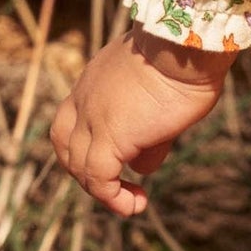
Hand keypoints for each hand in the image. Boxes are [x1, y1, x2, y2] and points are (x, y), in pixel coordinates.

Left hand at [50, 25, 231, 218]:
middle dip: (84, 170)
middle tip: (115, 185)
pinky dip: (113, 199)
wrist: (185, 44)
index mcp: (94, 80)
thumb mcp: (159, 93)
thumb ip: (146, 130)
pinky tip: (134, 206)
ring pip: (80, 167)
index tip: (115, 157)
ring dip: (103, 192)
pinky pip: (99, 179)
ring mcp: (93, 117)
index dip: (84, 144)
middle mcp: (85, 97)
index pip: (72, 118)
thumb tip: (141, 166)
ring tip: (132, 204)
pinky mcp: (109, 136)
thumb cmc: (185, 59)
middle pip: (65, 144)